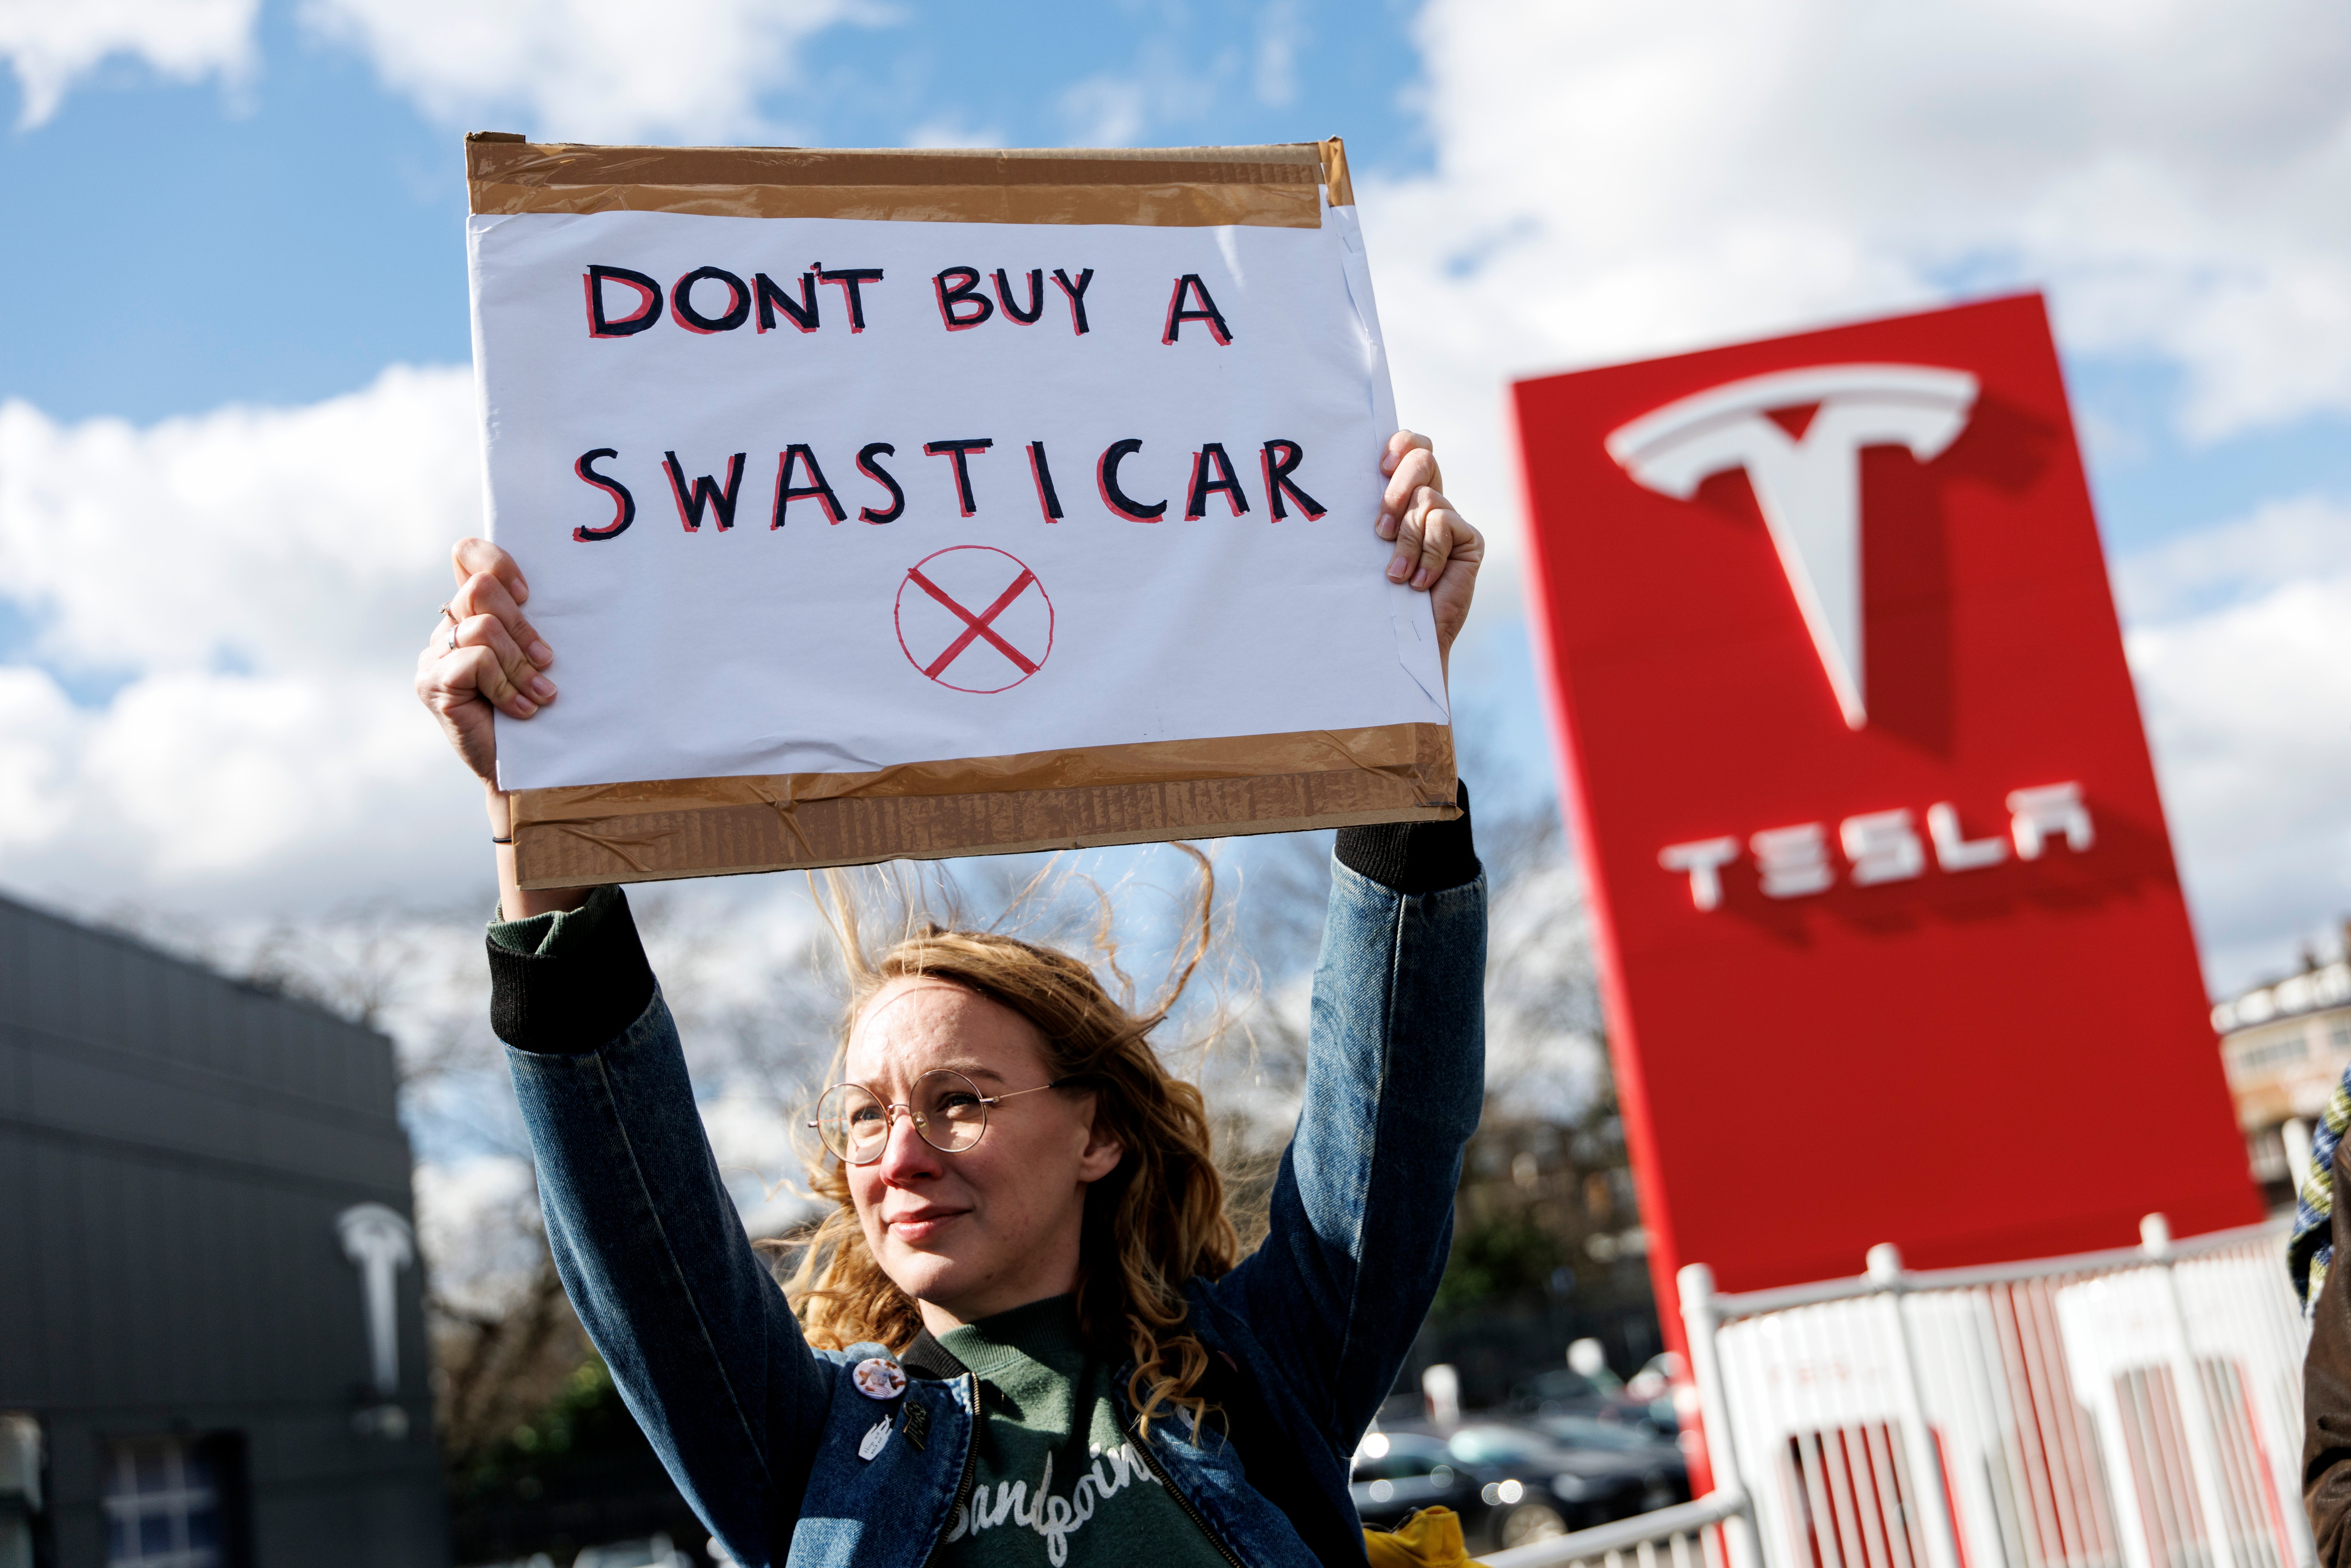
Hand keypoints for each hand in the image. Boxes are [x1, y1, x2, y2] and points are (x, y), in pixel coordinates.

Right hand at [414, 538, 555, 784]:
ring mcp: (433, 656)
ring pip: (484, 627)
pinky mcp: (433, 684)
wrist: (530, 769)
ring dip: (520, 664)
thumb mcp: (540, 656)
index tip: (529, 596)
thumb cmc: (542, 710)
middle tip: (545, 662)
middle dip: (522, 626)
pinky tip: (521, 710)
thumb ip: (534, 622)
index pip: (468, 554)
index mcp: (473, 613)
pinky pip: (476, 661)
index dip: (499, 563)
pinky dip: (506, 686)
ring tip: (539, 695)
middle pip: (480, 588)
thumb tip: (567, 589)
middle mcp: (447, 628)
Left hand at [1376, 432, 1482, 672]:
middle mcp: (1431, 501)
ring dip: (1405, 541)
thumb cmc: (1377, 593)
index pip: (1411, 445)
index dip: (1400, 444)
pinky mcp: (1469, 540)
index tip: (1378, 467)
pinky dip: (1426, 555)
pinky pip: (1443, 524)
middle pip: (1423, 457)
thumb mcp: (1367, 546)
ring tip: (1396, 575)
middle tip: (1379, 529)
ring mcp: (1452, 520)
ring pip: (1426, 501)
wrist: (1405, 638)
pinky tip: (1420, 583)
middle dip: (1396, 489)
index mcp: (1405, 494)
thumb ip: (1371, 512)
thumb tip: (1354, 476)